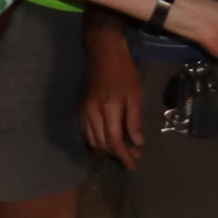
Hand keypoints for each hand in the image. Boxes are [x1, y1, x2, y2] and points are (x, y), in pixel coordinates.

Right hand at [81, 22, 147, 168]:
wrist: (103, 52)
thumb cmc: (124, 72)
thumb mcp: (135, 95)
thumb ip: (135, 120)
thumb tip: (137, 144)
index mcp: (108, 109)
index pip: (114, 141)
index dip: (124, 156)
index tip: (134, 164)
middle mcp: (92, 112)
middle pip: (102, 144)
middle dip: (117, 154)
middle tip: (132, 157)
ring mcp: (83, 110)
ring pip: (92, 140)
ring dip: (106, 149)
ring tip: (121, 150)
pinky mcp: (80, 107)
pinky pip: (85, 131)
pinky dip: (96, 140)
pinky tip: (107, 139)